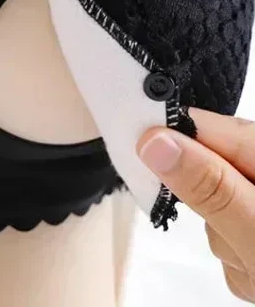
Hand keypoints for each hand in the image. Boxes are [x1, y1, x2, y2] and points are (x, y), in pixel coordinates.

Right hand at [137, 109, 254, 302]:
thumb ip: (210, 187)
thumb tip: (151, 138)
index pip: (196, 123)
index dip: (164, 140)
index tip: (140, 163)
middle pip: (202, 167)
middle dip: (209, 211)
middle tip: (240, 246)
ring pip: (214, 207)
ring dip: (228, 242)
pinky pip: (231, 232)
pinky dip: (242, 258)